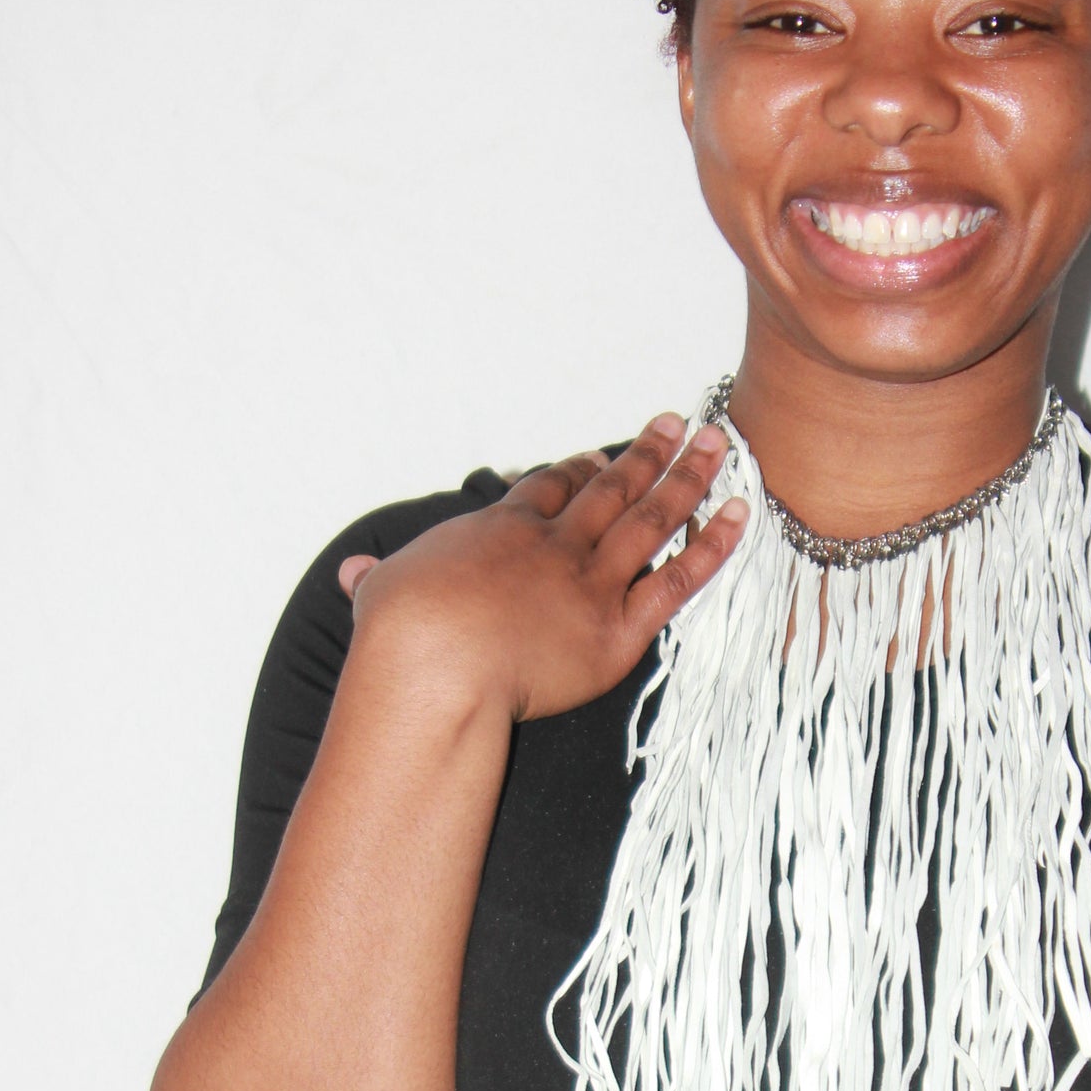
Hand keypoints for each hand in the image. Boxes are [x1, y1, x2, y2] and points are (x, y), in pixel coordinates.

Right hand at [336, 413, 745, 721]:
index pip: (551, 488)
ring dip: (687, 477)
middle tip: (678, 423)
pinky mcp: (617, 629)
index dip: (580, 470)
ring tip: (717, 443)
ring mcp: (590, 583)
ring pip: (650, 518)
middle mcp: (554, 544)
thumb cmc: (400, 638)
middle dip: (646, 453)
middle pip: (611, 487)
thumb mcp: (381, 596)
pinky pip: (677, 579)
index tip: (602, 457)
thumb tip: (350, 575)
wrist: (435, 667)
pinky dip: (712, 544)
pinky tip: (740, 511)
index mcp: (502, 530)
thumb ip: (377, 582)